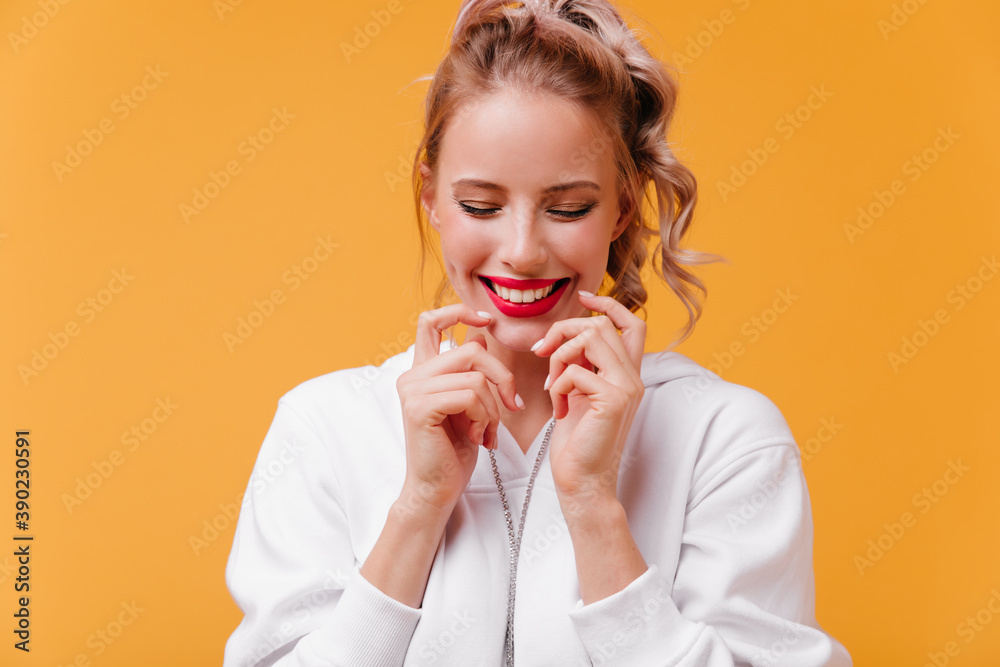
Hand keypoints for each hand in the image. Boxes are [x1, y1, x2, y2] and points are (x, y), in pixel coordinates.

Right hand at [395, 304, 521, 514]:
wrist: (436, 489)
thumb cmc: (454, 451)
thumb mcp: (468, 405)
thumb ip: (469, 372)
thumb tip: (480, 336)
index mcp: (422, 372)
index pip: (430, 321)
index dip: (459, 312)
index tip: (486, 321)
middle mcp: (412, 376)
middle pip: (471, 351)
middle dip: (501, 377)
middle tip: (512, 406)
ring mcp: (413, 390)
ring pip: (475, 377)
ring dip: (493, 408)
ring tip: (486, 432)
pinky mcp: (420, 407)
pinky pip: (469, 395)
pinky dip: (484, 417)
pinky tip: (477, 437)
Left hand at [531, 291, 645, 507]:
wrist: (582, 481)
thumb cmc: (576, 441)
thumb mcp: (578, 394)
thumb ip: (580, 365)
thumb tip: (564, 338)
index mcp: (627, 374)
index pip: (633, 323)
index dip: (608, 305)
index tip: (582, 298)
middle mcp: (633, 377)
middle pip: (602, 325)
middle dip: (565, 331)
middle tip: (542, 353)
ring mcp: (627, 388)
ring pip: (591, 338)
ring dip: (559, 357)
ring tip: (552, 386)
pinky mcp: (613, 400)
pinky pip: (575, 371)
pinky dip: (557, 386)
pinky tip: (558, 409)